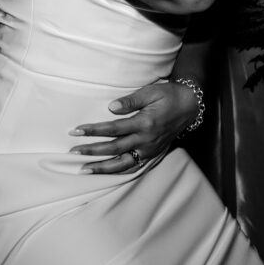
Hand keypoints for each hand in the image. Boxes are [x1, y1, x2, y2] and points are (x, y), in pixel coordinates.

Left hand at [68, 81, 198, 173]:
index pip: (112, 129)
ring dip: (102, 168)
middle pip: (114, 149)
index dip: (93, 131)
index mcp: (144, 123)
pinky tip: (106, 173)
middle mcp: (146, 140)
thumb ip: (130, 101)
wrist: (190, 106)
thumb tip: (110, 107)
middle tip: (73, 152)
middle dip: (92, 151)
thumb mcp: (150, 92)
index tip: (76, 131)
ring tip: (84, 170)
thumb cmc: (168, 95)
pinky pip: (134, 166)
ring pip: (123, 163)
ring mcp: (150, 150)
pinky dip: (118, 171)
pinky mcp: (153, 154)